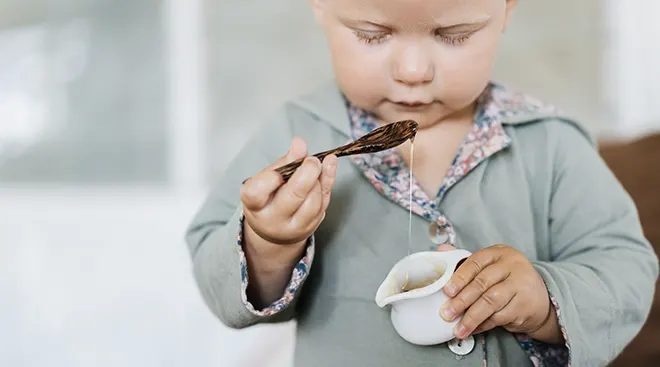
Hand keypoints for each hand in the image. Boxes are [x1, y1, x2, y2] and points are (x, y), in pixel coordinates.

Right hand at [241, 137, 337, 245]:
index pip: (257, 192)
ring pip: (312, 201)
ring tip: (316, 165)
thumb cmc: (267, 198)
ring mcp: (294, 226)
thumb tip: (299, 144)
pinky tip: (330, 165)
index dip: (270, 178)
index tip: (279, 170)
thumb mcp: (266, 179)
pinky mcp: (311, 226)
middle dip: (307, 174)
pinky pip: (324, 203)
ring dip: (318, 179)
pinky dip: (328, 181)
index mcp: (254, 205)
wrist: (273, 227)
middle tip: (312, 160)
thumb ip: (284, 161)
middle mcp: (273, 219)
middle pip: (293, 196)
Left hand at [436, 244, 562, 343]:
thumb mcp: (490, 265)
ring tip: (458, 328)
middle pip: (482, 283)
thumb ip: (465, 260)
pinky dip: (483, 325)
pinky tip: (473, 329)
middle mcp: (512, 266)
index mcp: (499, 253)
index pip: (475, 262)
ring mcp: (521, 286)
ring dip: (471, 317)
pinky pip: (500, 317)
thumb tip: (440, 252)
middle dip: (461, 301)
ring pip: (491, 302)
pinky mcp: (525, 305)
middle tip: (447, 313)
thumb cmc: (507, 279)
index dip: (459, 277)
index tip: (447, 291)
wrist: (540, 298)